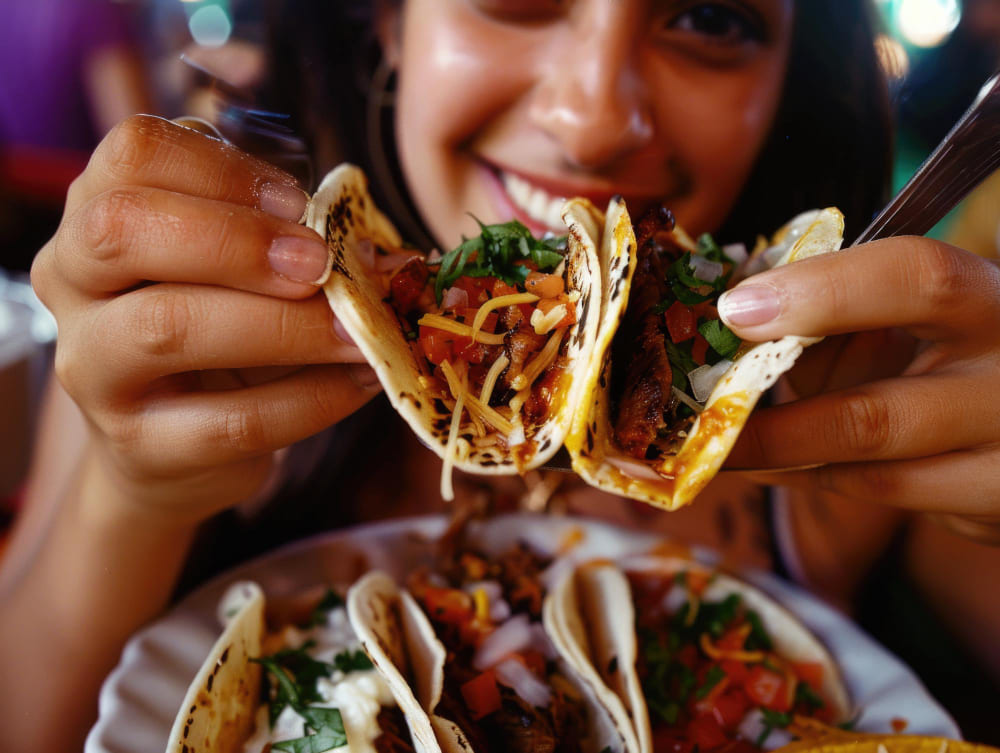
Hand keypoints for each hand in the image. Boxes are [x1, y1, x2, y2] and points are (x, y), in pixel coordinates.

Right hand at [31, 115, 381, 521]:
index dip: (225, 170)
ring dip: (285, 326)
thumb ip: (292, 242)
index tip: (301, 205)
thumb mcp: (241, 272)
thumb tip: (384, 255)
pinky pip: (229, 421)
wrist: (174, 449)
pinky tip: (359, 383)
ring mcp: (93, 369)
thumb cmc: (218, 333)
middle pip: (123, 229)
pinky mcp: (140, 446)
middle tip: (321, 267)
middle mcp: (74, 282)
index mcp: (99, 212)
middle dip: (239, 241)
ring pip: (166, 328)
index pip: (134, 154)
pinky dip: (310, 400)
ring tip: (357, 333)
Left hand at [721, 237, 999, 521]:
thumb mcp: (916, 312)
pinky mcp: (997, 514)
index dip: (822, 292)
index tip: (736, 310)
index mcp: (992, 301)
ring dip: (792, 467)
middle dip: (774, 430)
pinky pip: (896, 507)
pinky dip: (831, 484)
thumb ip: (839, 313)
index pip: (917, 280)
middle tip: (708, 427)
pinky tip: (793, 466)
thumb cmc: (954, 342)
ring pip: (879, 480)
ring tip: (730, 451)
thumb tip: (733, 320)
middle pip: (876, 418)